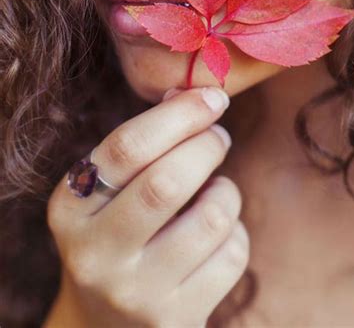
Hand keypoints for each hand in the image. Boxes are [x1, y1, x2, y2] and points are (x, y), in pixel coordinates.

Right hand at [45, 86, 248, 327]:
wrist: (106, 322)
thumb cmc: (118, 229)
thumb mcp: (111, 188)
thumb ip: (146, 140)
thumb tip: (197, 94)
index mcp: (71, 208)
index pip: (127, 147)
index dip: (179, 114)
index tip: (212, 97)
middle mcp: (95, 254)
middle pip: (167, 182)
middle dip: (207, 146)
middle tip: (219, 136)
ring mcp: (135, 293)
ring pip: (211, 219)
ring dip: (226, 191)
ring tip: (215, 191)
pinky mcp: (175, 319)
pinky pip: (232, 256)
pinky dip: (235, 232)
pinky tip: (216, 235)